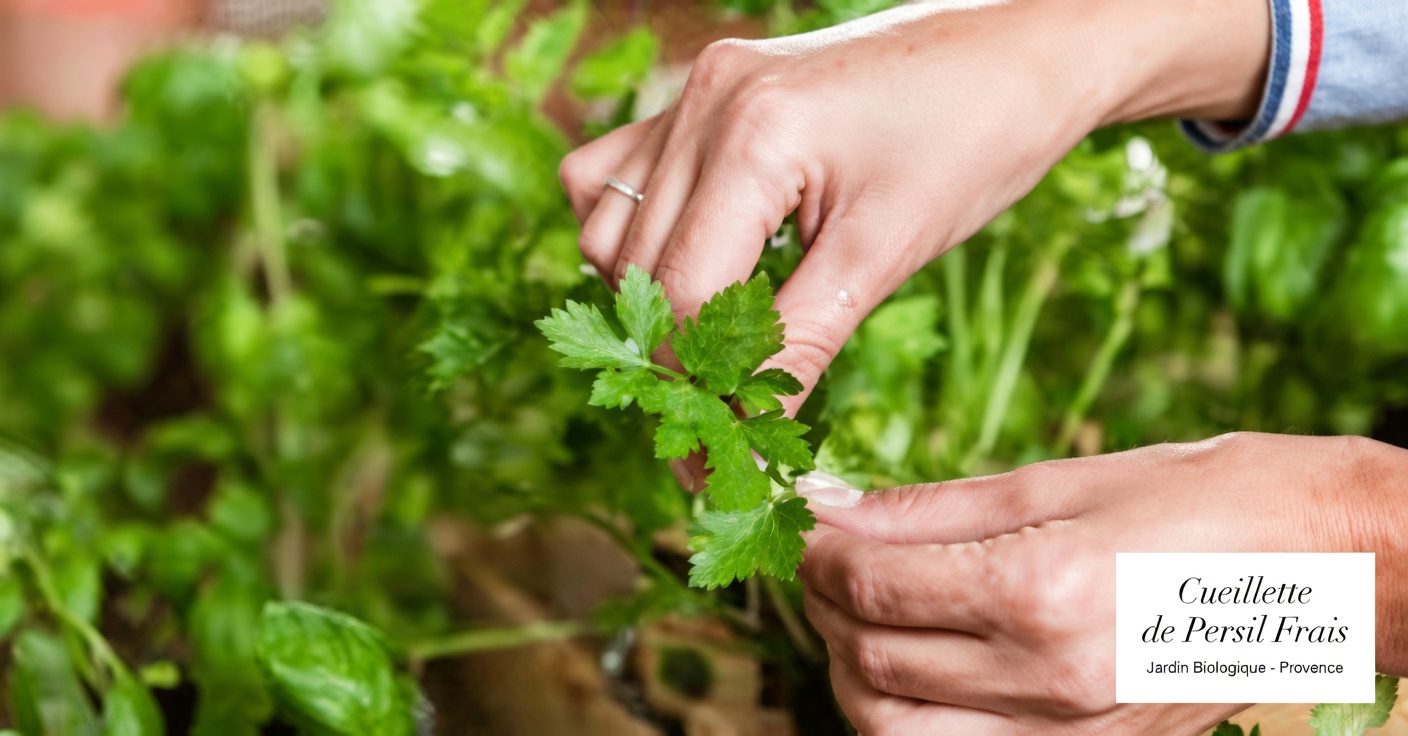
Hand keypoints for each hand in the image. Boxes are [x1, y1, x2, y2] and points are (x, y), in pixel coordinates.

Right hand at [560, 0, 1268, 416]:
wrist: (1018, 50)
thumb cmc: (976, 139)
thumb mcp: (887, 253)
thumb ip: (799, 344)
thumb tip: (746, 437)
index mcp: (752, 133)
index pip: (681, 292)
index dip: (694, 386)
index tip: (715, 458)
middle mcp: (704, 101)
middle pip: (635, 267)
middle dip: (672, 356)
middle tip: (718, 423)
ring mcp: (695, 90)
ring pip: (609, 224)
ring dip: (647, 296)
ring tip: (713, 346)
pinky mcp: (702, 93)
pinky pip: (618, 173)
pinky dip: (637, 234)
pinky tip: (695, 264)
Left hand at [796, 432, 1407, 734]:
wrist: (1331, 565)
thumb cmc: (1206, 500)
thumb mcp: (1061, 481)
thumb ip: (931, 507)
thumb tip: (833, 508)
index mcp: (1042, 591)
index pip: (872, 587)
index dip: (817, 555)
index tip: (808, 524)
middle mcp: (1049, 680)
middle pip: (871, 663)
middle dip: (825, 610)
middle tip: (828, 562)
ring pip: (897, 733)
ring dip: (854, 674)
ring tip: (863, 617)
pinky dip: (912, 718)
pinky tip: (917, 665)